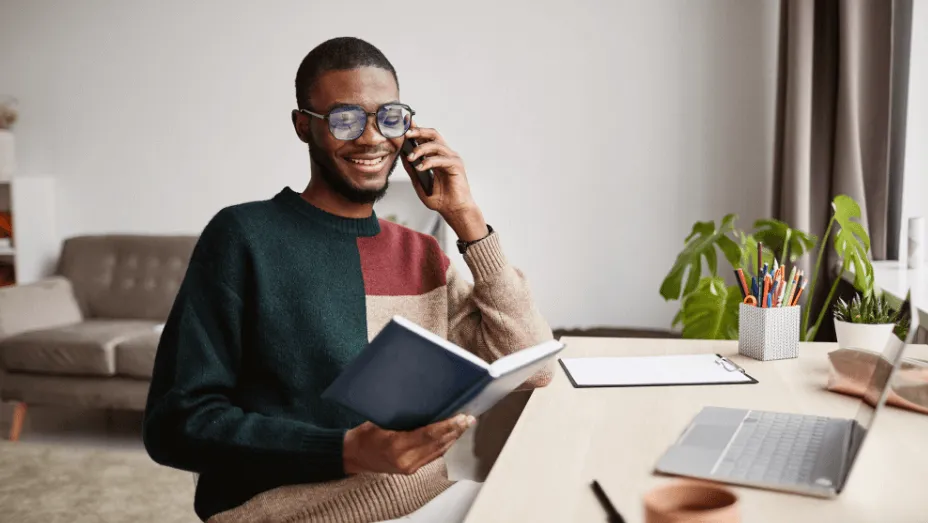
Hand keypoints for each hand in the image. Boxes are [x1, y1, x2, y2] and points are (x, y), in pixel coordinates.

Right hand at [343, 414, 475, 474]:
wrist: (353, 456)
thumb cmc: (364, 435)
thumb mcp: (380, 420)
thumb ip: (403, 417)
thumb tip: (426, 403)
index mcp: (396, 445)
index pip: (428, 435)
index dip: (447, 426)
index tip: (461, 417)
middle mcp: (406, 459)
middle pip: (438, 444)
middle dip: (455, 431)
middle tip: (469, 418)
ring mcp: (410, 467)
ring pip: (439, 451)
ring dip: (453, 438)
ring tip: (465, 425)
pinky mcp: (411, 470)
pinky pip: (433, 456)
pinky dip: (444, 445)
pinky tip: (451, 436)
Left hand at [402, 125, 487, 241]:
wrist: (454, 211)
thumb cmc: (440, 199)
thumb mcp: (420, 183)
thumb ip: (412, 170)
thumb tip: (402, 156)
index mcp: (437, 156)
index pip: (426, 138)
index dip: (416, 129)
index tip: (404, 123)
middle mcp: (445, 154)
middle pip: (433, 134)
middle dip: (419, 131)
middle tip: (406, 134)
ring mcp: (452, 158)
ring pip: (436, 144)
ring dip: (421, 149)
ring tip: (411, 157)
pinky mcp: (457, 165)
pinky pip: (441, 159)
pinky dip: (429, 162)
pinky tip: (420, 167)